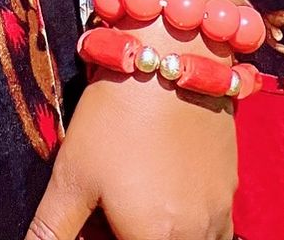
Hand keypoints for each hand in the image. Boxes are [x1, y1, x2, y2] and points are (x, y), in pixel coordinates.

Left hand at [28, 28, 238, 239]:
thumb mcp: (72, 176)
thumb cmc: (114, 118)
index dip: (104, 235)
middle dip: (130, 231)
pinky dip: (190, 222)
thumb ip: (52, 228)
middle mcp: (194, 237)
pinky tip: (167, 186)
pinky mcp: (231, 189)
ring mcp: (218, 214)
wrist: (167, 60)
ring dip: (162, 229)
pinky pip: (215, 227)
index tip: (96, 219)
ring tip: (137, 192)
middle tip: (111, 202)